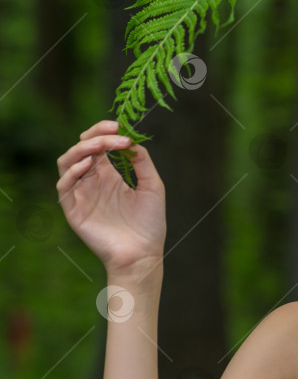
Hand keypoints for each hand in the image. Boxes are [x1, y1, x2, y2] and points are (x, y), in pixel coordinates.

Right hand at [56, 120, 166, 278]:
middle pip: (81, 149)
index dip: (105, 131)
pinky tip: (90, 164)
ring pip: (67, 162)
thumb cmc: (150, 223)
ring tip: (100, 145)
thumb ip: (142, 162)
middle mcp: (92, 182)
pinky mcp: (73, 210)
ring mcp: (81, 195)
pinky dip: (73, 171)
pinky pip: (64, 186)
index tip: (120, 125)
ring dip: (82, 149)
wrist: (143, 253)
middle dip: (95, 135)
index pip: (99, 145)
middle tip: (113, 132)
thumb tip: (132, 140)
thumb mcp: (153, 186)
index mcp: (109, 175)